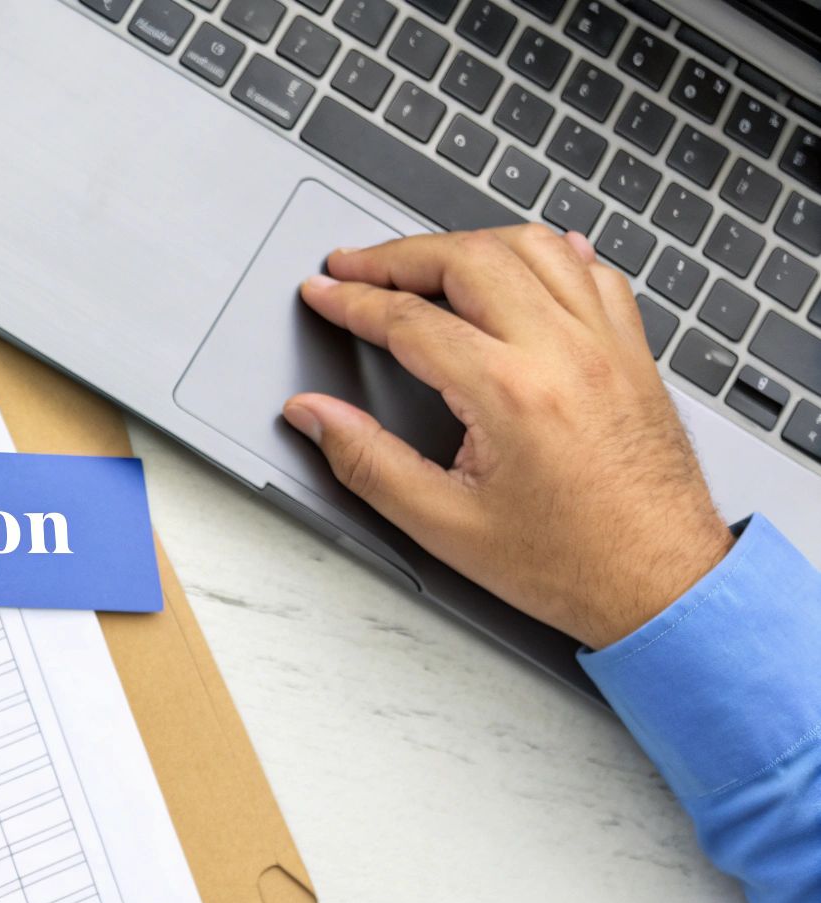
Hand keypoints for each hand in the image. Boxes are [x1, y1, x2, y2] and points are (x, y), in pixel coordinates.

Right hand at [282, 225, 733, 648]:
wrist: (664, 583)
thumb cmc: (572, 563)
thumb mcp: (444, 525)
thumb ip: (367, 461)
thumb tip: (313, 415)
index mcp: (511, 392)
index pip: (410, 319)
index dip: (353, 302)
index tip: (323, 293)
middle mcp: (563, 350)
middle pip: (468, 258)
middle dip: (398, 255)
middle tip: (354, 266)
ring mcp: (606, 342)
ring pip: (531, 245)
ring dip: (467, 242)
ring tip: (424, 259)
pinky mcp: (632, 350)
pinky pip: (590, 270)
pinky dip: (545, 253)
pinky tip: (521, 262)